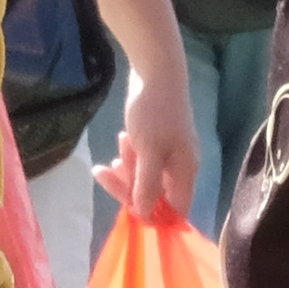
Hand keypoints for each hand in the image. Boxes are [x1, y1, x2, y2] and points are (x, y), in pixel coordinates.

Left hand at [105, 56, 196, 223]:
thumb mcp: (148, 152)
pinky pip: (142, 160)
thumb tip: (145, 214)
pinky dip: (129, 155)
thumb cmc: (154, 112)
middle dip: (128, 186)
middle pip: (155, 195)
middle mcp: (181, 167)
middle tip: (103, 173)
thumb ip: (148, 185)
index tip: (127, 210)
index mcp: (185, 173)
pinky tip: (121, 139)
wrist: (156, 71)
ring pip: (145, 177)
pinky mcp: (159, 141)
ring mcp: (170, 154)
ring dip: (126, 168)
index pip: (175, 211)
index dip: (153, 216)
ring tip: (118, 146)